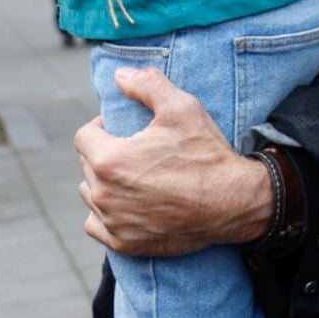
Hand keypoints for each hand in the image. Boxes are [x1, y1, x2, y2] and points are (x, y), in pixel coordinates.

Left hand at [74, 67, 273, 255]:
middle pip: (88, 165)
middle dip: (107, 154)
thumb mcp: (183, 109)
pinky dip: (107, 215)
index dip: (103, 127)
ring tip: (134, 178)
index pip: (84, 136)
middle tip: (138, 151)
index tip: (123, 129)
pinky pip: (96, 225)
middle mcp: (103, 193)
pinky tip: (128, 205)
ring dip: (105, 184)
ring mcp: (112, 220)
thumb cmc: (208, 155)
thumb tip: (120, 75)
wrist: (234, 202)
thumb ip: (148, 85)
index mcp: (109, 159)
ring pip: (91, 195)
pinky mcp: (124, 242)